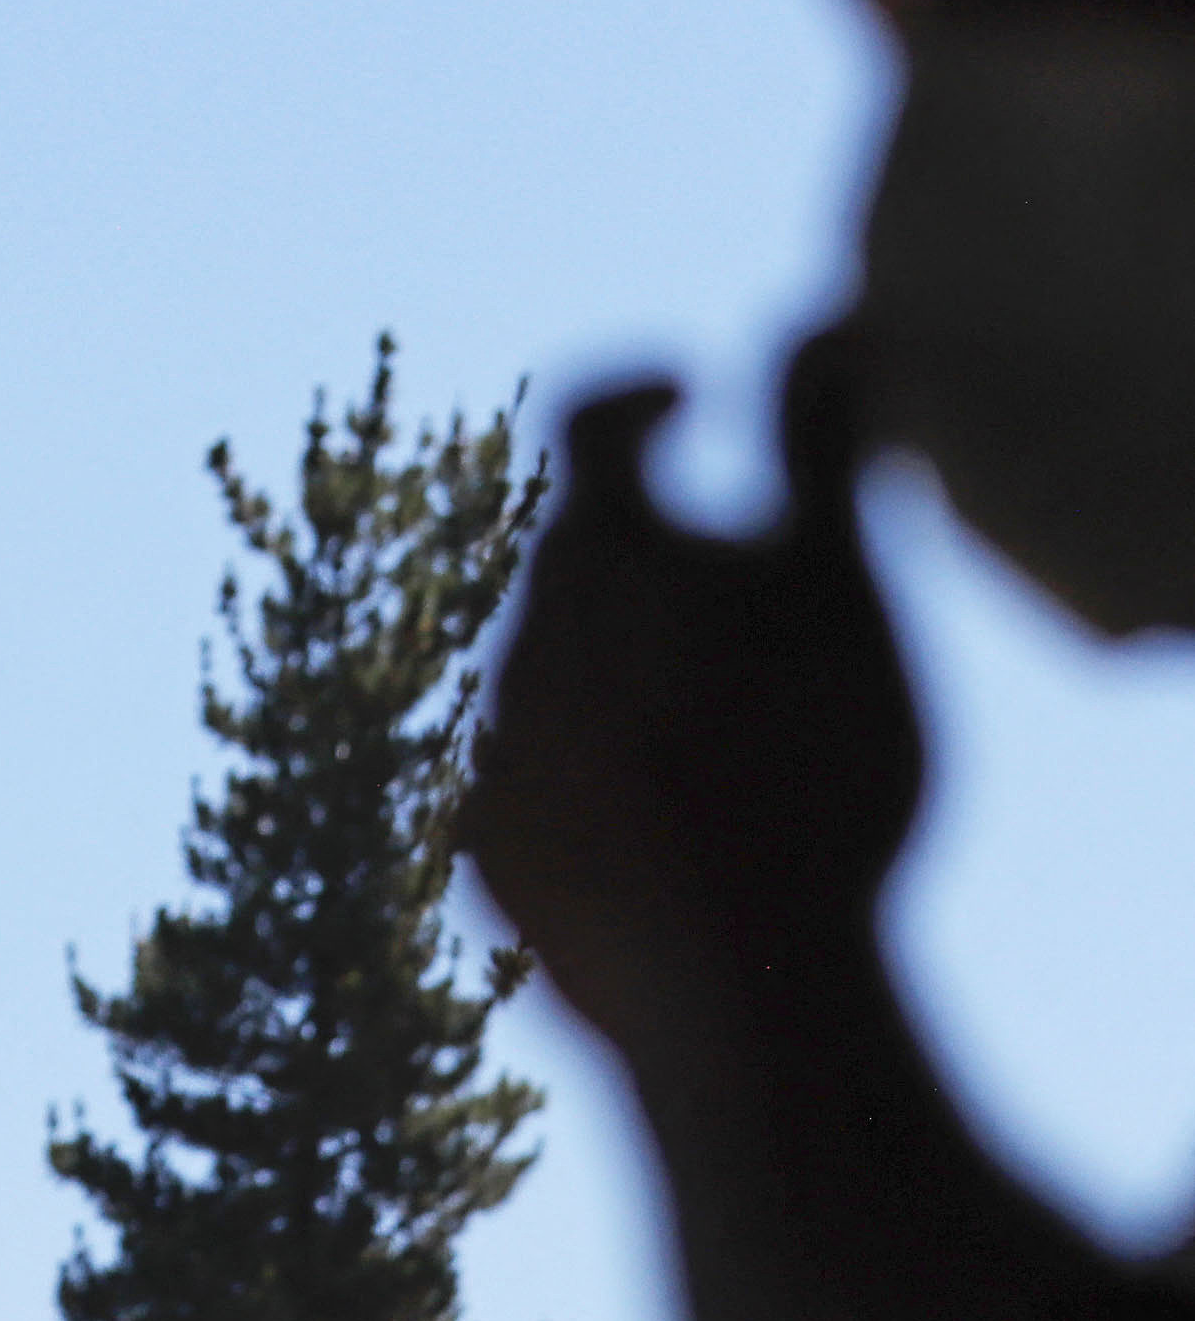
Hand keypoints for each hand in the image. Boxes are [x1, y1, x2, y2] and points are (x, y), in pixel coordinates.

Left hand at [463, 332, 923, 1049]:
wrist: (739, 995)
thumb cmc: (809, 770)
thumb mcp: (838, 585)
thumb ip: (818, 444)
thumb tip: (809, 325)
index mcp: (595, 557)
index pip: (587, 418)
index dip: (641, 390)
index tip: (689, 397)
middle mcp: (509, 648)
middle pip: (580, 561)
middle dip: (659, 558)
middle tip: (760, 603)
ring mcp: (483, 763)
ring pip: (555, 678)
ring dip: (627, 679)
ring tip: (732, 740)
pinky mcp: (485, 867)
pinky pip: (541, 791)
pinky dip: (600, 786)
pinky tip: (676, 834)